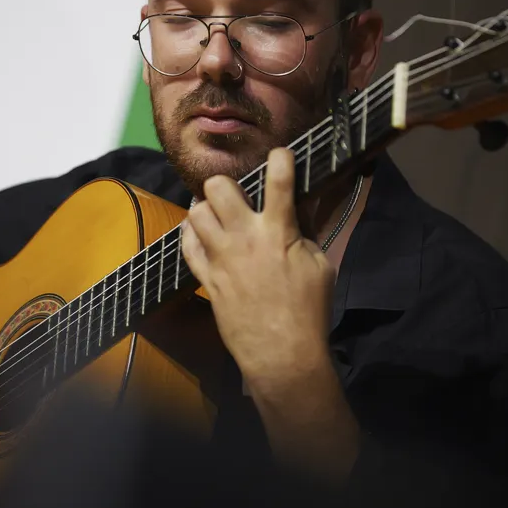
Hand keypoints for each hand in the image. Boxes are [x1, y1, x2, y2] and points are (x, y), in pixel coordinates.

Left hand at [181, 147, 333, 389]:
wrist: (282, 353)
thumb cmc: (309, 311)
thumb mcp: (321, 265)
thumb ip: (307, 231)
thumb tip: (303, 205)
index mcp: (278, 232)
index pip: (279, 180)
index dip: (281, 158)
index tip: (281, 154)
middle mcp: (244, 238)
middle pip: (219, 187)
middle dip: (228, 183)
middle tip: (237, 194)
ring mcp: (221, 257)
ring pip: (196, 212)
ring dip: (206, 207)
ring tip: (216, 212)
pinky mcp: (207, 277)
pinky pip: (186, 245)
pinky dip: (190, 233)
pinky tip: (199, 232)